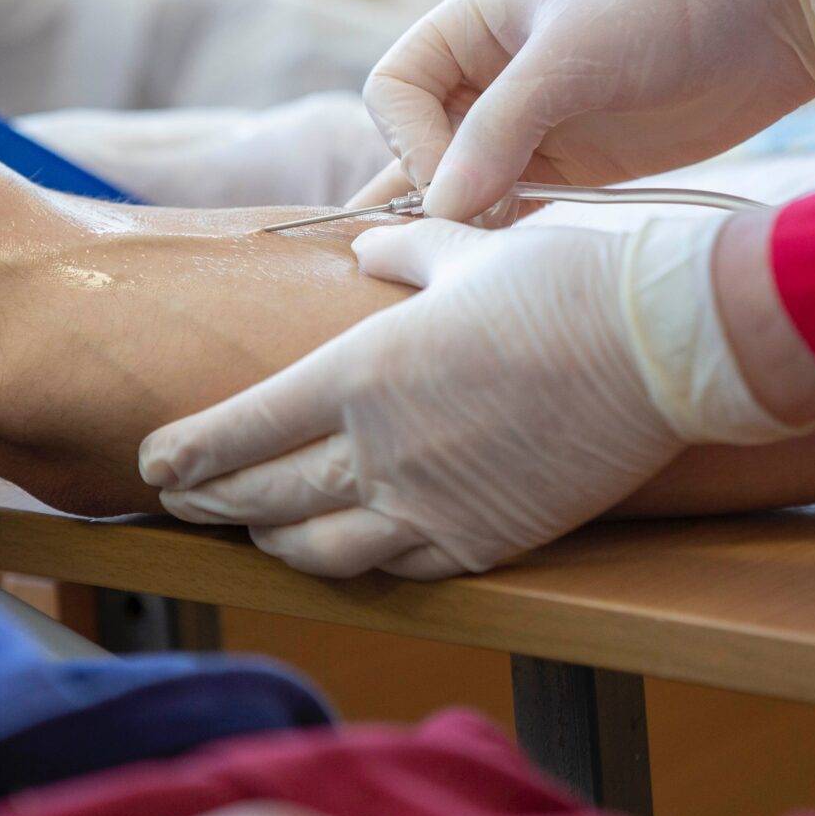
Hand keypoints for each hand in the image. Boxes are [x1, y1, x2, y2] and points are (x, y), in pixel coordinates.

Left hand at [141, 212, 802, 577]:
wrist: (663, 345)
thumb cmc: (564, 281)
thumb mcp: (468, 249)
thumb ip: (405, 252)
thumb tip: (373, 246)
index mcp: (359, 372)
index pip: (241, 429)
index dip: (187, 454)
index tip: (150, 466)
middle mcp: (379, 450)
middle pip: (264, 494)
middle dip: (210, 501)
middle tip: (179, 502)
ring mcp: (430, 505)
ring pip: (319, 550)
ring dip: (274, 542)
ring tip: (255, 531)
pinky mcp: (484, 542)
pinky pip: (397, 569)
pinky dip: (357, 563)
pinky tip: (345, 553)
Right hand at [360, 0, 814, 221]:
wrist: (778, 18)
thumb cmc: (671, 3)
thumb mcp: (577, 52)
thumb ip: (501, 128)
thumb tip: (439, 207)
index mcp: (475, 22)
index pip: (396, 90)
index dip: (411, 141)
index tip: (454, 180)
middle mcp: (490, 74)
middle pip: (418, 143)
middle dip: (432, 188)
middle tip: (472, 224)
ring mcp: (530, 124)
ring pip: (459, 182)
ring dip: (460, 219)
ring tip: (473, 256)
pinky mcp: (570, 168)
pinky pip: (509, 206)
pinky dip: (498, 233)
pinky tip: (497, 262)